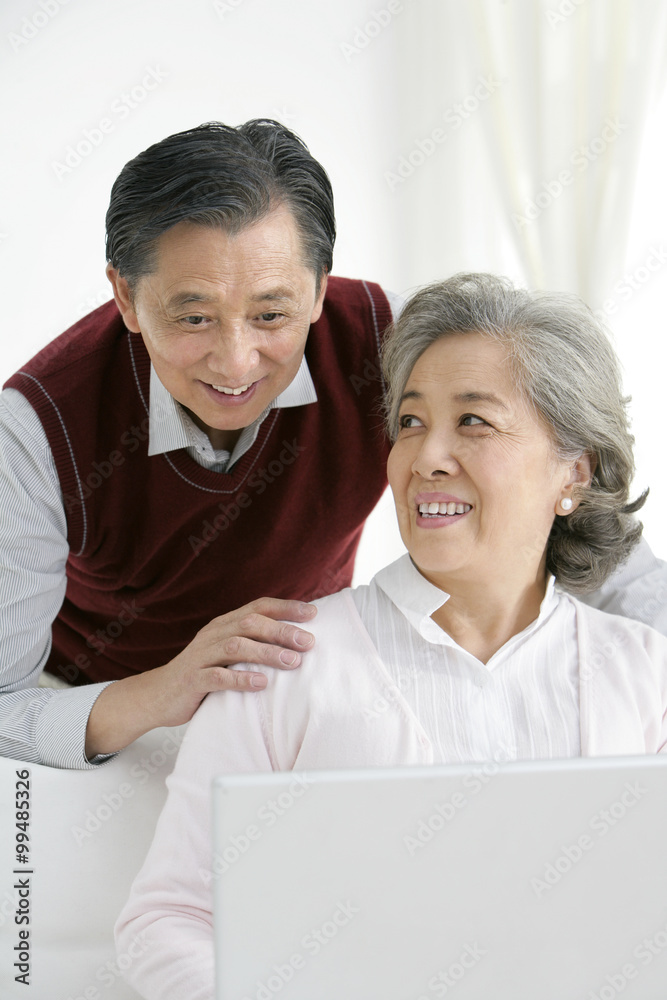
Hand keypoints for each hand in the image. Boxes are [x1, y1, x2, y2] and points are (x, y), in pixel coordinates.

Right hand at [85, 597, 316, 756]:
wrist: (157, 695)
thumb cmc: (202, 673)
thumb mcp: (226, 653)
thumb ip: (252, 644)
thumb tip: (297, 641)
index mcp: (223, 624)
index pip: (257, 607)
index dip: (285, 607)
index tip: (313, 613)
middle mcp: (213, 635)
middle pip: (250, 624)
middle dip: (281, 631)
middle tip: (308, 642)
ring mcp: (200, 657)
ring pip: (236, 647)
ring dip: (267, 653)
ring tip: (292, 662)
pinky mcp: (192, 680)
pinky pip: (217, 677)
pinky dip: (241, 679)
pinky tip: (262, 684)